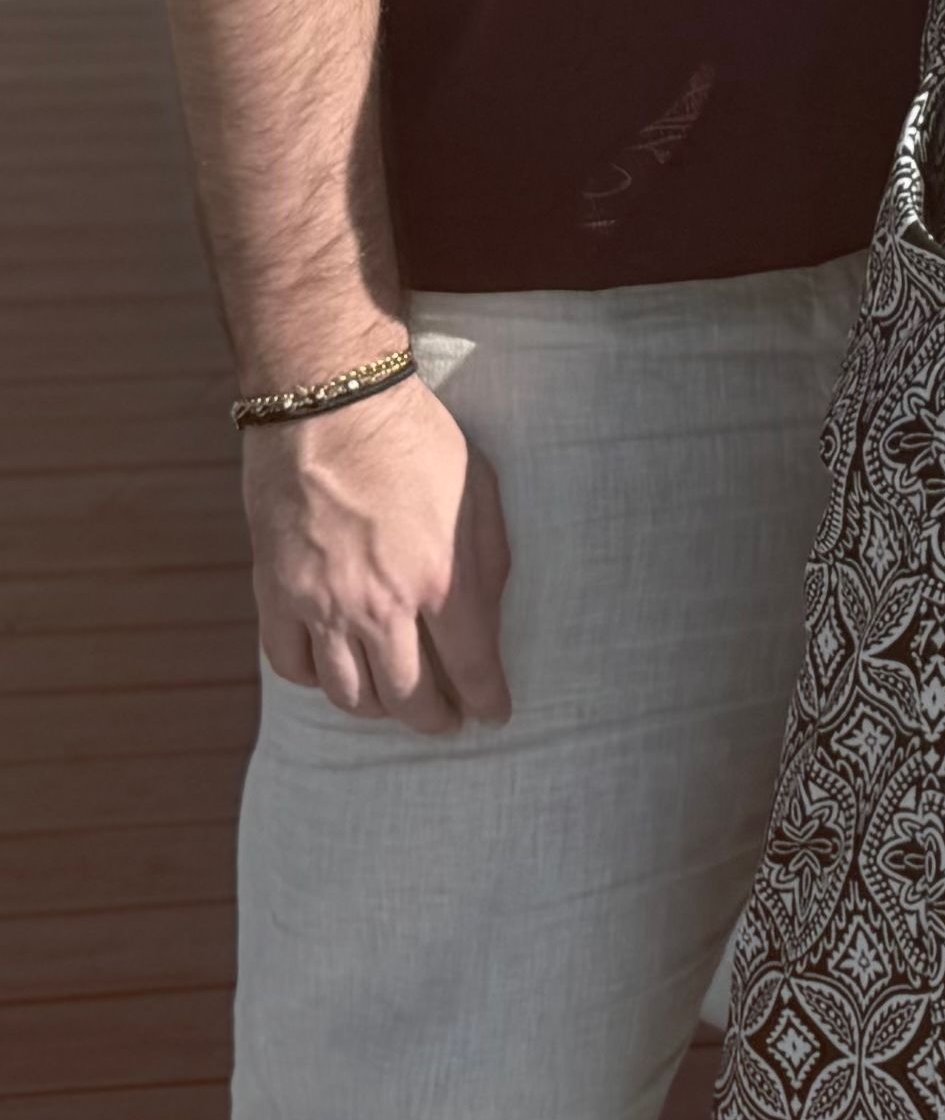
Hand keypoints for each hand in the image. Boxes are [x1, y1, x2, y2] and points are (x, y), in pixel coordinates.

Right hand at [247, 368, 511, 736]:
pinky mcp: (275, 592)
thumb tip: (486, 619)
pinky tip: (334, 669)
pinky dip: (315, 679)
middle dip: (433, 718)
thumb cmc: (415, 438)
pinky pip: (291, 665)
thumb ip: (488, 562)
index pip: (471, 669)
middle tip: (445, 719)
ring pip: (347, 694)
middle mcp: (379, 604)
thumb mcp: (480, 491)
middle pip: (408, 697)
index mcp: (439, 578)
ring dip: (376, 707)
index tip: (494, 715)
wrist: (329, 400)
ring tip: (393, 699)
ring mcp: (321, 604)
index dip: (486, 701)